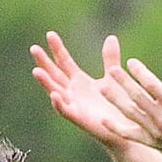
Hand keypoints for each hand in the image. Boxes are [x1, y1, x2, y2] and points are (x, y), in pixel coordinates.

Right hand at [31, 32, 143, 148]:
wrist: (128, 128)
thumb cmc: (118, 104)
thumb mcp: (112, 76)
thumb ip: (110, 58)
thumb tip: (111, 37)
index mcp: (79, 81)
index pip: (64, 62)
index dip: (57, 49)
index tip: (50, 34)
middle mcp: (73, 92)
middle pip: (55, 74)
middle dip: (44, 62)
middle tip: (34, 48)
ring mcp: (74, 105)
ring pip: (56, 91)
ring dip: (46, 82)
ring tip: (36, 71)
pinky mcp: (80, 119)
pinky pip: (66, 111)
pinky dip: (59, 103)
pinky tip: (54, 94)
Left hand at [102, 47, 161, 161]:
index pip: (152, 85)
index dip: (140, 72)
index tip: (130, 62)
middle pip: (137, 97)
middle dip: (123, 82)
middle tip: (111, 70)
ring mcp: (155, 131)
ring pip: (130, 113)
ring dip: (115, 101)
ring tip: (102, 88)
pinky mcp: (151, 142)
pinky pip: (130, 134)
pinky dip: (116, 128)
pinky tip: (104, 120)